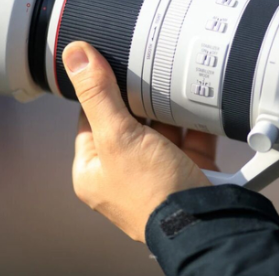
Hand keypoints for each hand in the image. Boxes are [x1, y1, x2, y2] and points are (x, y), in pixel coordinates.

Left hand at [63, 41, 216, 241]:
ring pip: (160, 128)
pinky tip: (198, 102)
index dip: (100, 91)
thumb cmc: (151, 193)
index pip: (90, 119)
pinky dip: (194, 121)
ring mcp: (155, 172)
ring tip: (174, 81)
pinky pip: (188, 137)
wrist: (203, 223)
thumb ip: (98, 95)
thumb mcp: (118, 136)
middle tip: (146, 68)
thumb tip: (75, 55)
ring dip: (168, 108)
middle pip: (128, 121)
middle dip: (140, 98)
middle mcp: (122, 172)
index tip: (110, 64)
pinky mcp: (186, 170)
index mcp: (94, 170)